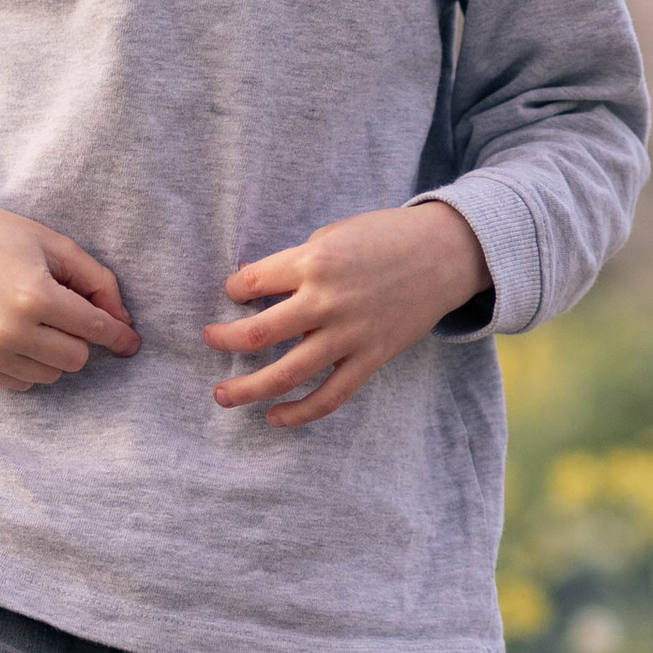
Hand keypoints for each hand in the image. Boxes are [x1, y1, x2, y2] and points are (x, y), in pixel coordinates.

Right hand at [0, 184, 138, 391]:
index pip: (94, 329)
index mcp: (34, 296)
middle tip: (60, 308)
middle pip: (76, 358)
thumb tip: (123, 323)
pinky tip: (14, 332)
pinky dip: (28, 363)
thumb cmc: (1, 236)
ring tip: (33, 319)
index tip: (131, 342)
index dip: (119, 335)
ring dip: (53, 352)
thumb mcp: (56, 245)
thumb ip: (98, 282)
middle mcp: (9, 330)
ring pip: (51, 375)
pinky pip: (22, 383)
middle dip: (78, 337)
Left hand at [204, 201, 489, 428]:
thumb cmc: (384, 237)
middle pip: (256, 334)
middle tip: (209, 341)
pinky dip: (300, 413)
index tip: (233, 294)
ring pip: (286, 374)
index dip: (233, 291)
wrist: (444, 253)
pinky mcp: (371, 357)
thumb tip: (254, 285)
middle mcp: (326, 301)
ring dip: (247, 389)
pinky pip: (330, 396)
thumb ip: (296, 262)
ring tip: (223, 395)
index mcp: (313, 261)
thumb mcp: (333, 234)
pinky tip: (275, 417)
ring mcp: (349, 334)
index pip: (251, 284)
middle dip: (223, 341)